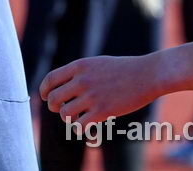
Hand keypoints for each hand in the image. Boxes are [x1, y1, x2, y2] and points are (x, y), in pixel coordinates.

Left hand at [39, 54, 161, 124]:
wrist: (148, 74)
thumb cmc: (125, 69)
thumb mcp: (98, 64)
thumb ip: (80, 73)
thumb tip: (61, 86)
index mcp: (80, 66)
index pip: (50, 80)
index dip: (43, 91)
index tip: (45, 97)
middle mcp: (82, 80)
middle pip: (53, 99)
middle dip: (54, 107)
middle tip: (63, 108)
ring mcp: (92, 96)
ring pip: (64, 114)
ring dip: (68, 118)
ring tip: (78, 116)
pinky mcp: (102, 112)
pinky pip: (78, 126)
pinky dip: (79, 128)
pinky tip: (86, 125)